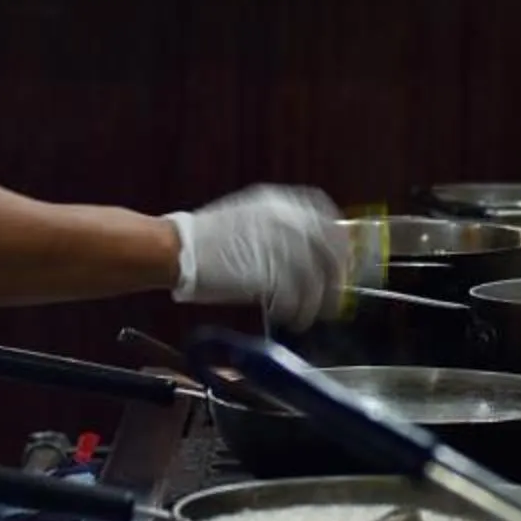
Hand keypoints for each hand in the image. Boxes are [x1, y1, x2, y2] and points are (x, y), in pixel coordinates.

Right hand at [168, 186, 347, 326]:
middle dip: (336, 277)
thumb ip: (279, 228)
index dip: (339, 240)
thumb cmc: (207, 238)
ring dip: (316, 302)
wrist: (178, 249)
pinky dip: (296, 311)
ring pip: (315, 278)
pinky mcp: (266, 272)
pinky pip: (295, 296)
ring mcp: (276, 245)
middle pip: (329, 249)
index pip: (326, 215)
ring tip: (306, 316)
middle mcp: (284, 220)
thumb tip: (307, 251)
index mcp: (279, 202)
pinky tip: (289, 318)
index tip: (342, 259)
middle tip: (333, 297)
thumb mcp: (248, 217)